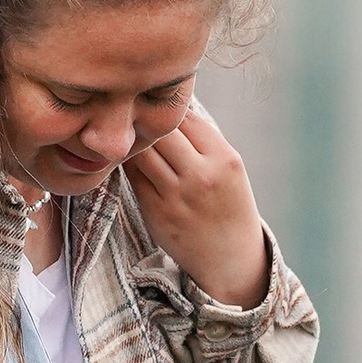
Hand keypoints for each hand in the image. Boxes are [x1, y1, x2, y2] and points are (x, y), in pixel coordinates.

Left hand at [125, 103, 269, 307]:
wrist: (231, 257)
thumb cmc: (228, 204)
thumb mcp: (229, 168)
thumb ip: (203, 139)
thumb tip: (170, 105)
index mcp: (224, 159)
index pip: (187, 117)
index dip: (170, 111)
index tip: (161, 110)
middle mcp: (201, 176)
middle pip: (161, 131)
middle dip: (149, 122)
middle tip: (140, 119)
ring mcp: (177, 196)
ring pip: (142, 152)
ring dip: (134, 142)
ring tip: (133, 138)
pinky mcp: (156, 213)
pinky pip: (134, 177)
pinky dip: (131, 164)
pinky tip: (133, 162)